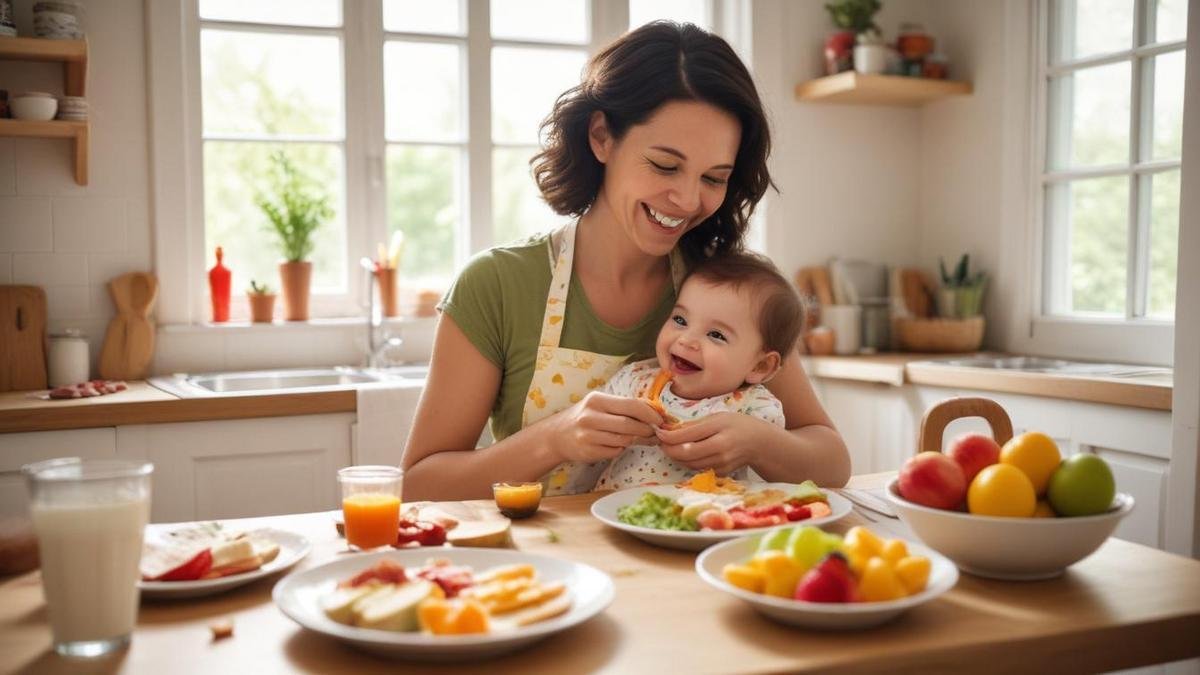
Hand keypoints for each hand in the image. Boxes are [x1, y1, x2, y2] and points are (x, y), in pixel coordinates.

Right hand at [546, 391, 662, 462]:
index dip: (650, 413)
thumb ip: (625, 407)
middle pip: (629, 425)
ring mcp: (588, 435)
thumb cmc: (585, 417)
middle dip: (647, 430)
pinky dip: (621, 449)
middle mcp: (590, 416)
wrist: (557, 435)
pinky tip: (618, 445)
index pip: (631, 405)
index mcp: (597, 400)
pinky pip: (614, 451)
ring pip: (624, 440)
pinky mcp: (588, 452)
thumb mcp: (601, 405)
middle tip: (655, 432)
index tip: (660, 419)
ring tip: (642, 439)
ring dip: (636, 441)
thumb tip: (655, 411)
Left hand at [655, 412, 770, 475]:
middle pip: (685, 453)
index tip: (658, 432)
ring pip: (689, 463)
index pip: (686, 436)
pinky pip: (698, 469)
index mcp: (718, 430)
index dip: (667, 436)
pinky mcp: (721, 473)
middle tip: (661, 442)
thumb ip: (694, 425)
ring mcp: (721, 463)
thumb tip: (669, 430)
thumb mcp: (717, 417)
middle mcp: (720, 449)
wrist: (760, 443)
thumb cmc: (738, 425)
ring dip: (676, 457)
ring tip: (670, 447)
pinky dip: (688, 462)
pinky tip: (686, 454)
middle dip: (668, 449)